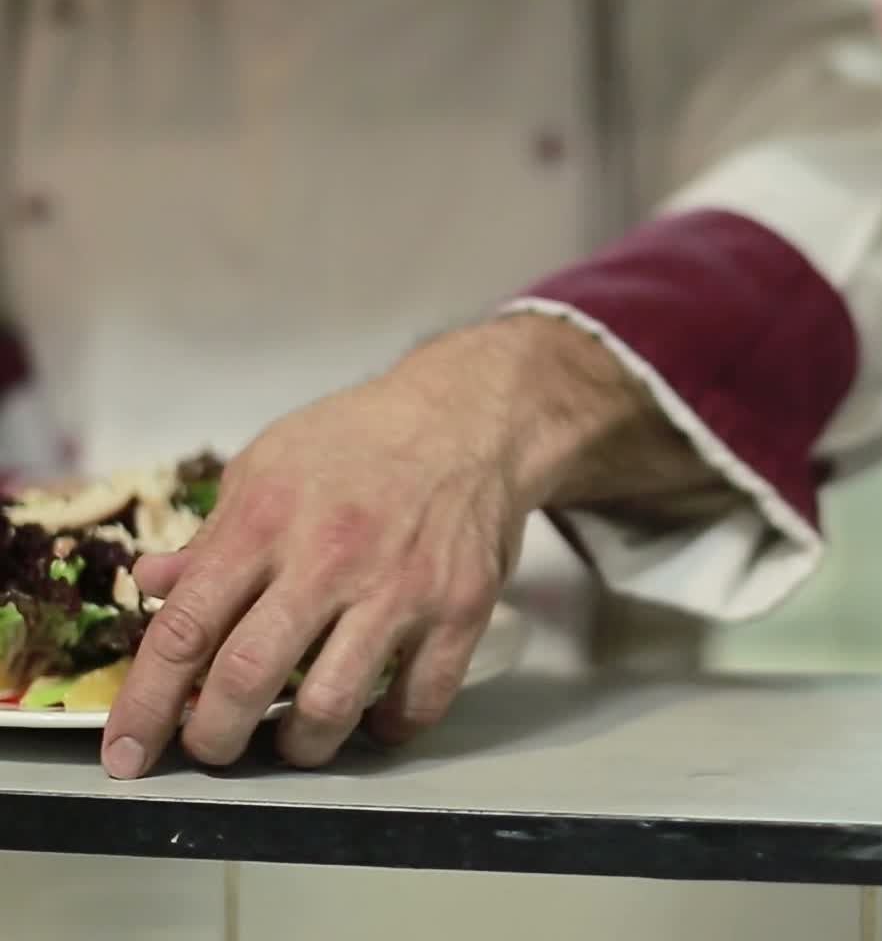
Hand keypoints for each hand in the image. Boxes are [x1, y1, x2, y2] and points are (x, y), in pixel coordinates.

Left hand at [101, 318, 601, 777]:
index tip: (127, 752)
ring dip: (299, 746)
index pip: (185, 629)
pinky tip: (374, 716)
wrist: (467, 417)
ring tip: (294, 737)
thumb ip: (214, 532)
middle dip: (213, 738)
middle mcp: (329, 557)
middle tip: (213, 747)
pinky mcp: (459, 607)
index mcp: (267, 519)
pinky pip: (418, 702)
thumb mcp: (267, 463)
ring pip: (330, 708)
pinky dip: (387, 728)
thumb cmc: (361, 437)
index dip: (145, 705)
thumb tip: (155, 583)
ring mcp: (399, 587)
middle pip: (247, 681)